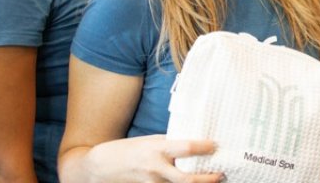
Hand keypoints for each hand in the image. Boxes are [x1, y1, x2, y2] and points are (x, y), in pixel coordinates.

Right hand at [83, 134, 222, 182]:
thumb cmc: (126, 150)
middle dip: (208, 179)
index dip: (205, 147)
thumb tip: (190, 143)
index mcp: (157, 149)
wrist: (99, 167)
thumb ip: (168, 144)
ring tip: (210, 181)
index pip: (187, 148)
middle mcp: (156, 168)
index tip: (216, 146)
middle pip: (188, 179)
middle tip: (220, 174)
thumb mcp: (148, 141)